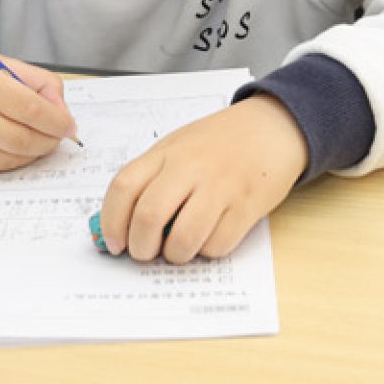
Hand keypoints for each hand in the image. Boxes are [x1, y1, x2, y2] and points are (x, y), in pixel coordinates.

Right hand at [0, 45, 76, 170]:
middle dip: (49, 141)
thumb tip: (60, 109)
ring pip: (9, 159)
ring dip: (33, 154)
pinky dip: (11, 160)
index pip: (29, 108)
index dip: (56, 121)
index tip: (69, 125)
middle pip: (22, 139)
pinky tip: (17, 147)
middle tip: (59, 135)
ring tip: (41, 141)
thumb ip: (32, 81)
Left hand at [96, 95, 308, 263]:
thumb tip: (124, 226)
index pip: (124, 186)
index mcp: (167, 151)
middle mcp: (191, 167)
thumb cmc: (220, 142)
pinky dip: (207, 251)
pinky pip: (216, 246)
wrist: (271, 128)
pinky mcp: (246, 206)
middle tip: (145, 252)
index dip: (111, 222)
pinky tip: (209, 237)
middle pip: (149, 217)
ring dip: (174, 255)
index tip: (114, 243)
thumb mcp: (178, 147)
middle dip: (141, 247)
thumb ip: (152, 178)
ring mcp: (220, 186)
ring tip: (178, 248)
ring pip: (182, 239)